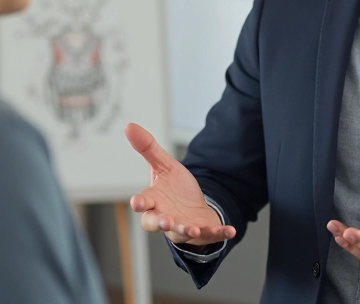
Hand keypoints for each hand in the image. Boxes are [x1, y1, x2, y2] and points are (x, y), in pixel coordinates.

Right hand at [125, 123, 236, 245]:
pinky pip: (210, 235)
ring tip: (194, 229)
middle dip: (160, 223)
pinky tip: (231, 230)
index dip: (140, 203)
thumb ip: (148, 148)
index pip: (143, 203)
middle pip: (156, 224)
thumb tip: (129, 125)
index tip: (137, 202)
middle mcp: (165, 217)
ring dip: (186, 231)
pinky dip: (220, 233)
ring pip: (181, 232)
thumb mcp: (164, 166)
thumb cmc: (174, 189)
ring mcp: (183, 227)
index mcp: (154, 201)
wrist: (194, 207)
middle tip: (165, 222)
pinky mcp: (202, 232)